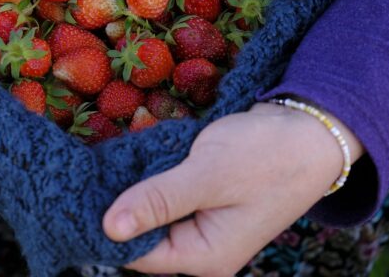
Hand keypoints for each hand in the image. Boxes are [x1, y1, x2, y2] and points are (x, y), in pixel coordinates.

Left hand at [103, 102, 363, 276]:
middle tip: (88, 173)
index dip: (108, 226)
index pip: (137, 254)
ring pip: (150, 214)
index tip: (79, 195)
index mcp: (205, 257)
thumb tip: (108, 229)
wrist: (309, 131)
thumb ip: (158, 201)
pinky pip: (165, 197)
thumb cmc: (266, 155)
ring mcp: (203, 226)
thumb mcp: (208, 175)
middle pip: (141, 236)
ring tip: (103, 164)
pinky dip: (150, 179)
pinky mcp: (202, 203)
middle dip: (117, 205)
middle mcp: (202, 250)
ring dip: (132, 189)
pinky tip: (130, 159)